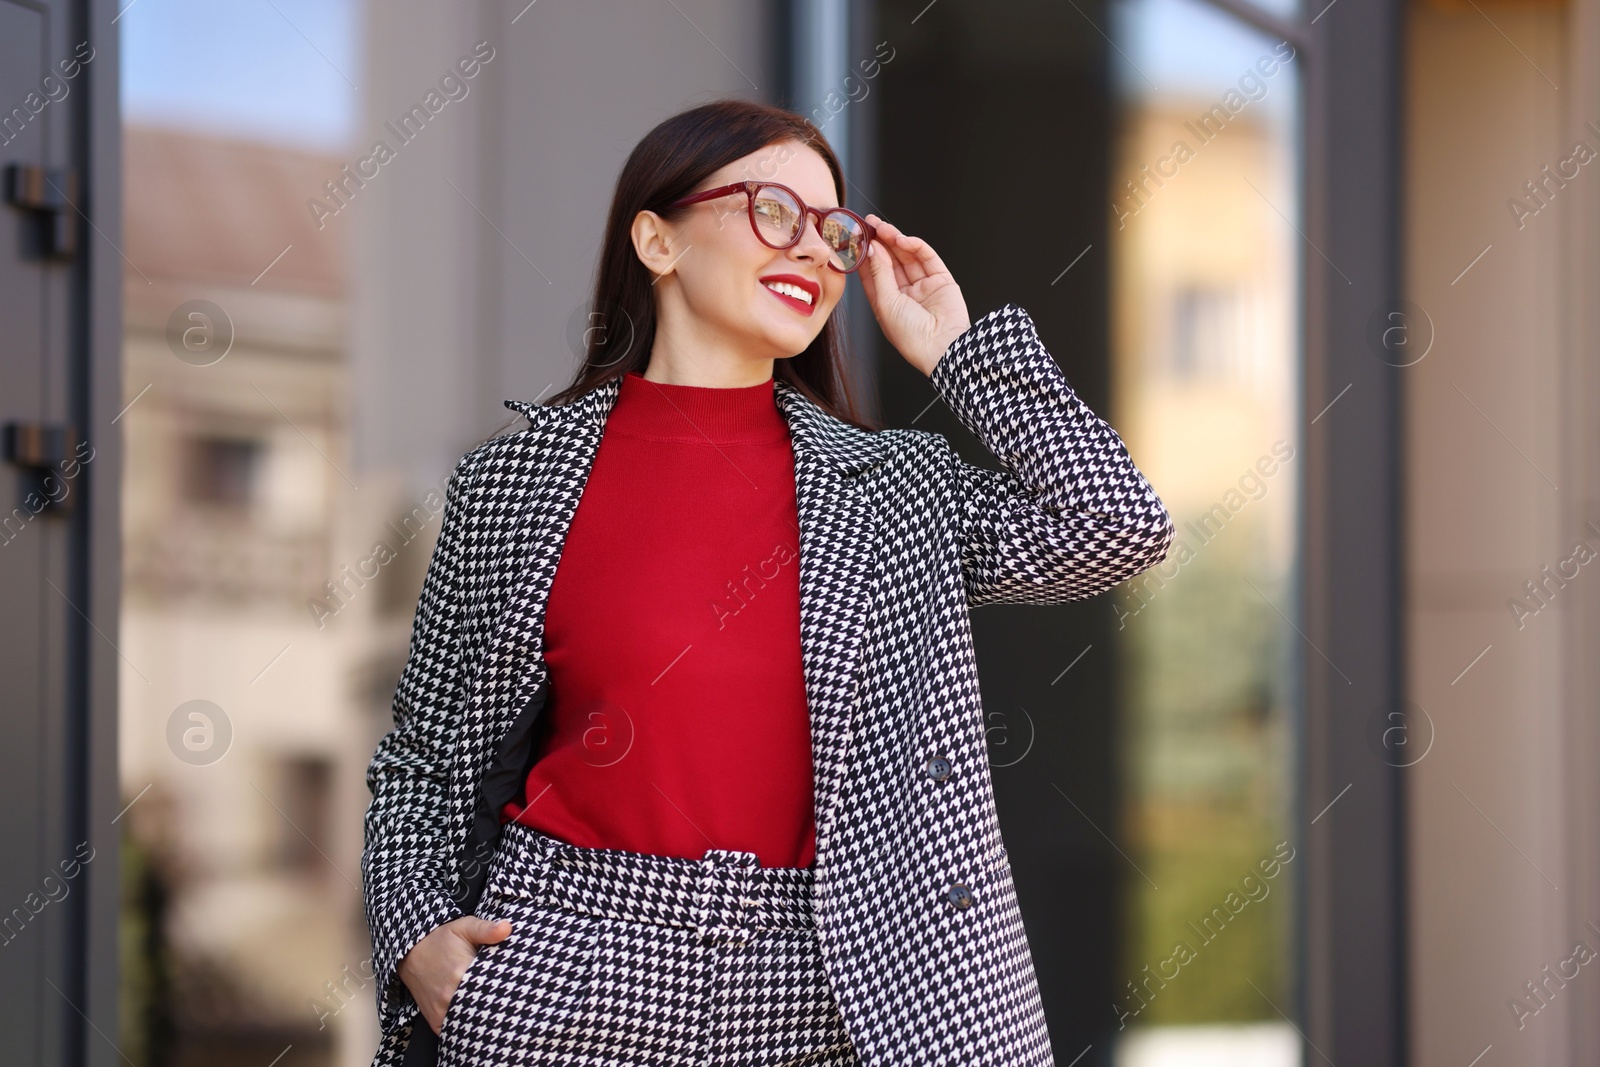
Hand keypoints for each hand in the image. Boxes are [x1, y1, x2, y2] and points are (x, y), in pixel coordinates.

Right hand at [398, 914, 512, 1035]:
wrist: (410, 953)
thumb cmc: (441, 939)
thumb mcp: (464, 927)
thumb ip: (486, 929)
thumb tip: (507, 928)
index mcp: (461, 972)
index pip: (493, 987)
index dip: (507, 988)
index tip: (517, 986)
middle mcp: (450, 995)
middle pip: (484, 1009)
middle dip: (498, 1005)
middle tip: (511, 1000)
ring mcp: (442, 1010)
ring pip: (470, 1023)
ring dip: (483, 1018)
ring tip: (497, 1010)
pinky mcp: (436, 1021)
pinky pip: (455, 1031)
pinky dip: (468, 1028)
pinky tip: (479, 1019)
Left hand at [857, 215, 970, 377]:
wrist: (943, 347)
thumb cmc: (911, 336)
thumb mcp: (886, 302)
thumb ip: (879, 273)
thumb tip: (872, 249)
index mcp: (886, 304)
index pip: (872, 274)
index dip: (865, 255)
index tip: (857, 237)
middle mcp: (904, 294)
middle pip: (890, 262)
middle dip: (880, 242)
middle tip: (870, 224)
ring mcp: (923, 287)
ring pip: (907, 257)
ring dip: (895, 241)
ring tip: (884, 228)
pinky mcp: (942, 280)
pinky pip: (927, 258)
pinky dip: (916, 247)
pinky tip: (904, 239)